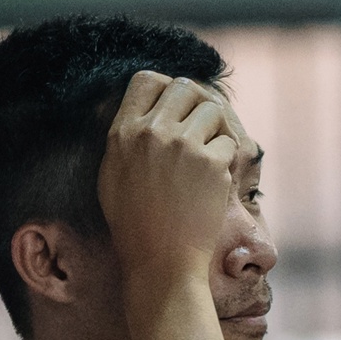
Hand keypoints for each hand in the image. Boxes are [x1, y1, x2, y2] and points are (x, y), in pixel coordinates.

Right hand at [97, 71, 239, 285]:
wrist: (159, 261)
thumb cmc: (134, 224)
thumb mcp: (111, 174)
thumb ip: (126, 138)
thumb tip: (147, 112)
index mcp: (121, 132)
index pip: (145, 79)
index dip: (164, 88)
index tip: (173, 107)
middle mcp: (150, 131)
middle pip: (184, 86)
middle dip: (196, 104)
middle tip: (199, 129)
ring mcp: (182, 144)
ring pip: (212, 110)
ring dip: (215, 131)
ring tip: (206, 158)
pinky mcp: (211, 162)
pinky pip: (229, 142)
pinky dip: (226, 160)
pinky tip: (212, 182)